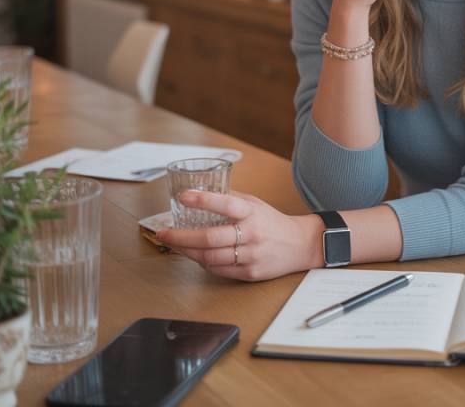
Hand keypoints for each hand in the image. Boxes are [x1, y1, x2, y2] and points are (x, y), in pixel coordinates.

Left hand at [156, 190, 321, 281]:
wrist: (300, 245)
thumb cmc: (273, 222)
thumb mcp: (255, 204)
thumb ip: (231, 199)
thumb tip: (202, 191)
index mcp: (252, 212)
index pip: (225, 204)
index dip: (202, 200)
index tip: (183, 196)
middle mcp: (251, 234)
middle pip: (210, 238)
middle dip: (181, 237)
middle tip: (164, 233)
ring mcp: (250, 255)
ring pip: (210, 258)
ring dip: (187, 252)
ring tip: (175, 246)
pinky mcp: (250, 273)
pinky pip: (218, 270)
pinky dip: (203, 263)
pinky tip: (196, 256)